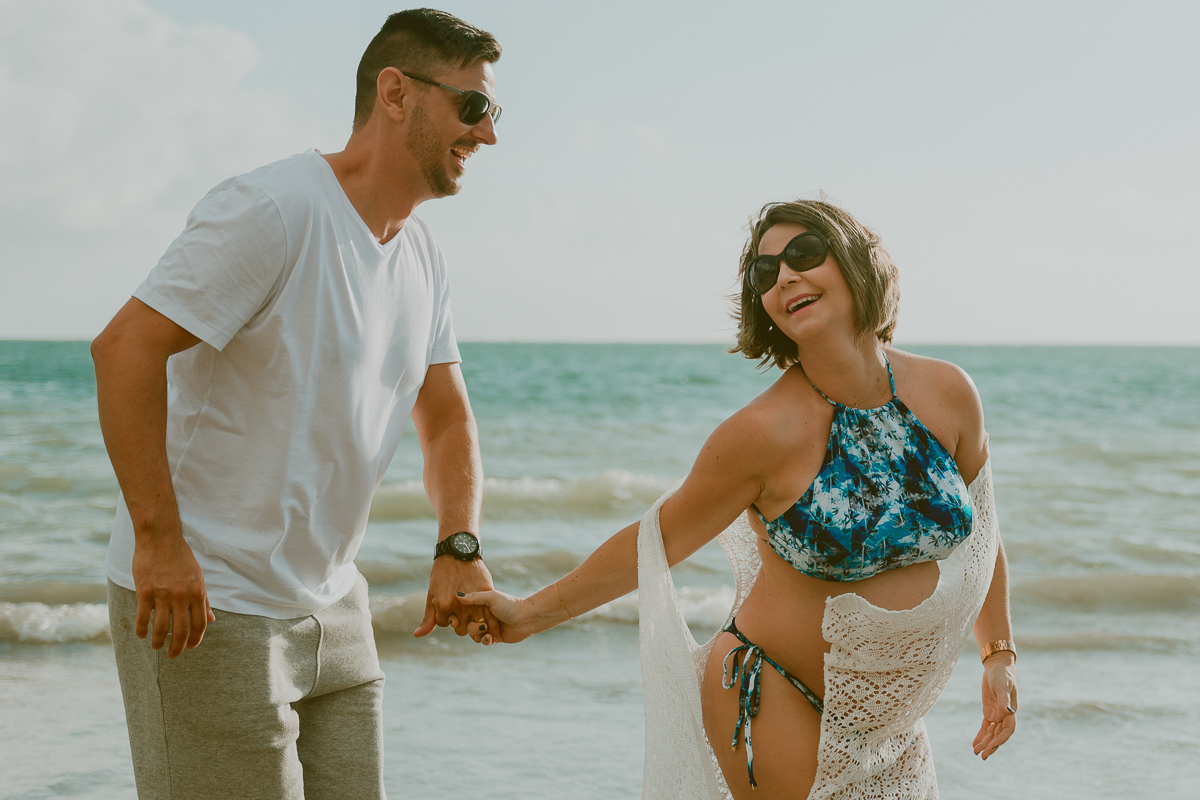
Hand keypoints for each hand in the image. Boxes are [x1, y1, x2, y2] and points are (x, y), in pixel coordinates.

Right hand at [131, 529, 214, 658]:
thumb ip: (204, 600)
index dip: (196, 639)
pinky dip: (142, 630)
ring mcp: (162, 595)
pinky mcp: (144, 592)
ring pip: (161, 628)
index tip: (191, 647)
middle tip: (173, 656)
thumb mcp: (199, 577)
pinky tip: (141, 634)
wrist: (160, 539)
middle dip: (178, 648)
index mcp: (197, 592)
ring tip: (156, 647)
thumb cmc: (181, 558)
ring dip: (158, 642)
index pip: (200, 624)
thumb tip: (212, 619)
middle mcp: (182, 596)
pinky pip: (142, 618)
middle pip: (182, 631)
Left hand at [413, 557, 499, 644]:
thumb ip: (428, 618)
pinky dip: (485, 614)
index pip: (444, 624)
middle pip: (462, 630)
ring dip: (473, 619)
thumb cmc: (441, 574)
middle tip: (460, 609)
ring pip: (476, 625)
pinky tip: (481, 609)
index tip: (447, 604)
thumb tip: (417, 636)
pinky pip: (488, 613)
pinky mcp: (487, 593)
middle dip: (460, 622)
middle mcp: (460, 605)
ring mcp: (475, 600)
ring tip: (471, 609)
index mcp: (444, 605)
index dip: (445, 615)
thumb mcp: (431, 595)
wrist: (458, 552)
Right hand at [458, 589, 536, 642]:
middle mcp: (483, 615)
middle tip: (483, 625)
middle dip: (473, 628)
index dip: (460, 617)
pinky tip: (492, 637)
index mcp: (480, 604)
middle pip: (467, 626)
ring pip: (474, 635)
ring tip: (489, 632)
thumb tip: (457, 595)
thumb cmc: (510, 605)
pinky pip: (483, 642)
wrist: (526, 619)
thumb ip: (475, 597)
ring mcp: (488, 626)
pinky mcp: (494, 636)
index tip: (458, 620)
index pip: (463, 612)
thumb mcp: (492, 598)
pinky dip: (486, 640)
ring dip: (479, 635)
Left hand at [973, 655, 1017, 759]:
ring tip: (976, 752)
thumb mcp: (1002, 685)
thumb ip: (1004, 699)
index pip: (1008, 729)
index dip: (1002, 738)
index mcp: (1011, 711)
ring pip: (991, 733)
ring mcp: (997, 714)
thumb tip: (1007, 712)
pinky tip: (974, 744)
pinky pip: (985, 727)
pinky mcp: (989, 711)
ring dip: (984, 743)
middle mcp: (1005, 715)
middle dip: (991, 746)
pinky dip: (980, 735)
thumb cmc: (1002, 675)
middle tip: (982, 756)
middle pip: (998, 735)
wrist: (996, 667)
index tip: (993, 745)